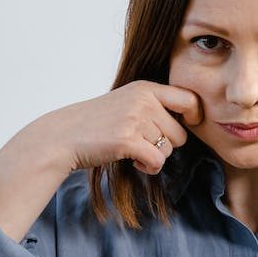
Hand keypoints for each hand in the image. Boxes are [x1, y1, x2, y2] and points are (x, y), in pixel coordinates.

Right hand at [28, 80, 204, 174]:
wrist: (62, 136)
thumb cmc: (96, 123)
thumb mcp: (126, 102)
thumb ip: (153, 106)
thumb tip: (190, 120)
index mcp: (145, 88)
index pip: (189, 99)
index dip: (195, 115)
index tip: (188, 126)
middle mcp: (143, 100)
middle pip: (181, 133)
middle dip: (166, 145)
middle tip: (144, 145)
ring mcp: (135, 119)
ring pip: (169, 150)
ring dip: (154, 157)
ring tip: (133, 151)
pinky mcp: (127, 140)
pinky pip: (157, 161)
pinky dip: (149, 168)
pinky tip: (134, 162)